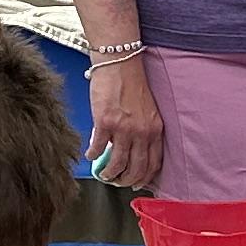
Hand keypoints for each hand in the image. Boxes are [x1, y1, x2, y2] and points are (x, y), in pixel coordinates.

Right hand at [84, 54, 167, 190]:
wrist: (119, 63)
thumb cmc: (131, 83)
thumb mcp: (147, 110)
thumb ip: (143, 130)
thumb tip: (132, 151)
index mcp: (155, 129)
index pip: (154, 163)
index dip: (144, 177)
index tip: (136, 183)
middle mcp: (142, 132)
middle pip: (136, 168)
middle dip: (125, 181)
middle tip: (117, 182)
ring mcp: (124, 129)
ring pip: (117, 163)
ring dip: (108, 173)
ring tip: (102, 174)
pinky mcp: (105, 123)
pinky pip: (98, 148)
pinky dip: (92, 155)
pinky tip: (89, 155)